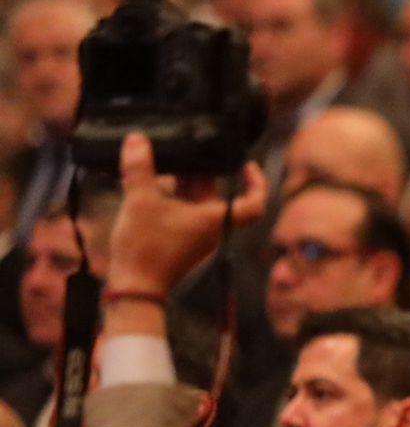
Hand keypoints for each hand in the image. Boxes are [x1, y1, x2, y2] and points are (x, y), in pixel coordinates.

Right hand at [104, 132, 266, 334]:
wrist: (135, 287)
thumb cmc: (146, 249)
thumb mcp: (140, 202)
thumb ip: (139, 169)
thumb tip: (137, 139)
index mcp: (215, 220)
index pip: (254, 204)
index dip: (257, 183)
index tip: (248, 164)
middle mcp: (210, 227)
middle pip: (216, 192)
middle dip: (200, 169)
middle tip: (184, 147)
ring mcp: (194, 233)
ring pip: (194, 199)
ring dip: (180, 180)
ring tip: (159, 159)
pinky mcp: (177, 237)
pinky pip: (179, 209)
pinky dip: (167, 194)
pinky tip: (145, 180)